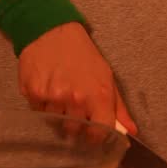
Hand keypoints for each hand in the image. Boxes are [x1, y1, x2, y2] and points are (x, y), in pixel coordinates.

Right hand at [18, 22, 136, 133]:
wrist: (51, 31)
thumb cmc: (83, 54)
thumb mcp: (106, 76)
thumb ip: (119, 108)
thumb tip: (132, 132)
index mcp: (98, 95)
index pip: (99, 134)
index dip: (96, 136)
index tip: (92, 132)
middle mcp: (76, 98)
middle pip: (74, 131)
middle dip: (75, 123)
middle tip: (74, 107)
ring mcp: (53, 97)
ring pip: (55, 122)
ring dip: (57, 113)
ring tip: (59, 93)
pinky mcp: (33, 93)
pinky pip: (38, 111)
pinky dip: (42, 104)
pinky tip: (47, 88)